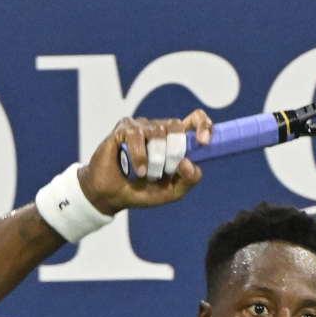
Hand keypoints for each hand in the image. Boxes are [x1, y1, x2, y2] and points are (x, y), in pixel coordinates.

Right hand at [82, 112, 211, 214]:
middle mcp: (158, 129)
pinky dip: (140, 157)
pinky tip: (138, 171)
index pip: (194, 119)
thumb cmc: (141, 191)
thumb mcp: (171, 192)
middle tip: (166, 170)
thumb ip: (188, 180)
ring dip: (155, 160)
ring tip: (145, 175)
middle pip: (177, 127)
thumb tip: (190, 164)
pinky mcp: (123, 129)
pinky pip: (137, 136)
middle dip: (175, 152)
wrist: (111, 197)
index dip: (203, 125)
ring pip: (159, 133)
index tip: (204, 142)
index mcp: (173, 140)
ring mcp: (140, 127)